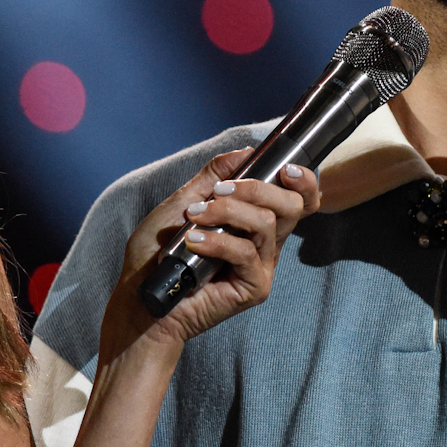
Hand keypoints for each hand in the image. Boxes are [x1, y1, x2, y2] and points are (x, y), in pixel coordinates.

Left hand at [99, 149, 320, 365]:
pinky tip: (193, 242)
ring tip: (195, 217)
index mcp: (256, 222)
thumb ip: (213, 176)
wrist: (142, 296)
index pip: (299, 200)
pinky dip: (218, 241)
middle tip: (221, 190)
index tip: (285, 168)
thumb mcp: (183, 202)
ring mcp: (262, 266)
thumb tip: (246, 150)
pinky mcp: (254, 287)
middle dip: (258, 188)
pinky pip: (246, 253)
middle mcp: (266, 243)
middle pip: (291, 206)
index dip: (304, 182)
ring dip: (229, 211)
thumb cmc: (157, 253)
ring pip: (267, 224)